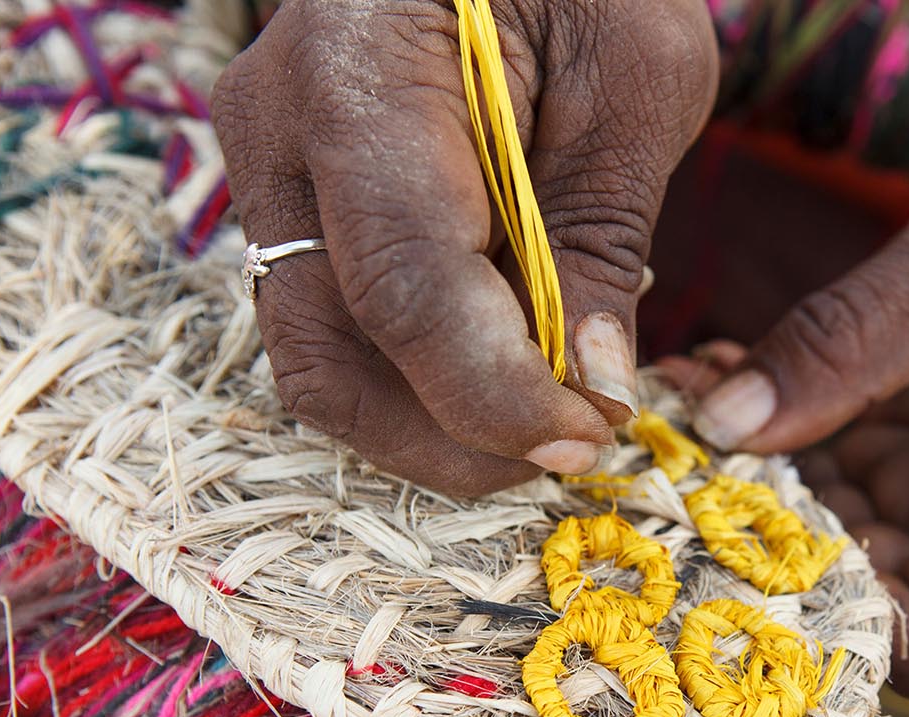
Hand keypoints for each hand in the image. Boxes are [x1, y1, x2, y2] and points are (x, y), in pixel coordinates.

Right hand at [213, 0, 716, 493]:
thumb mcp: (637, 76)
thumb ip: (602, 235)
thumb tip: (593, 383)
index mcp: (359, 76)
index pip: (405, 286)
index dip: (495, 394)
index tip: (590, 435)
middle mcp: (281, 135)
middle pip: (331, 357)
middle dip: (456, 438)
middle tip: (572, 447)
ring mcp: (271, 177)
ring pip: (324, 363)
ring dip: (438, 423)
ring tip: (550, 412)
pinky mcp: (297, 211)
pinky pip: (341, 332)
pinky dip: (425, 379)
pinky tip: (511, 361)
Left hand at [662, 151, 908, 696]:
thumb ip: (833, 353)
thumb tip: (718, 427)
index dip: (833, 624)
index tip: (729, 560)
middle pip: (863, 592)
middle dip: (764, 541)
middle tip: (664, 480)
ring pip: (828, 531)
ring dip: (750, 478)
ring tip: (675, 408)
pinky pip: (829, 470)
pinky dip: (772, 430)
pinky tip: (714, 377)